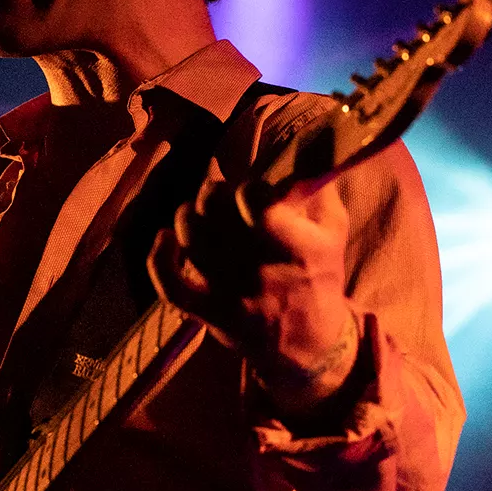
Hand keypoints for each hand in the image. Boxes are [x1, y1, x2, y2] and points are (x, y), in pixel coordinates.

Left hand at [146, 176, 359, 413]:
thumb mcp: (332, 234)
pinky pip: (169, 285)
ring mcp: (232, 295)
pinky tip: (165, 238)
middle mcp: (263, 271)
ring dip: (187, 216)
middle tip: (219, 194)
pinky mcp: (207, 314)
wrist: (309, 347)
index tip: (249, 188)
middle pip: (216, 213)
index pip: (259, 205)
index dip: (247, 187)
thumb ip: (318, 189)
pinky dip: (159, 258)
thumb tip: (307, 143)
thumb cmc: (317, 278)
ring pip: (191, 239)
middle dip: (212, 192)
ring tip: (197, 211)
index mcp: (301, 248)